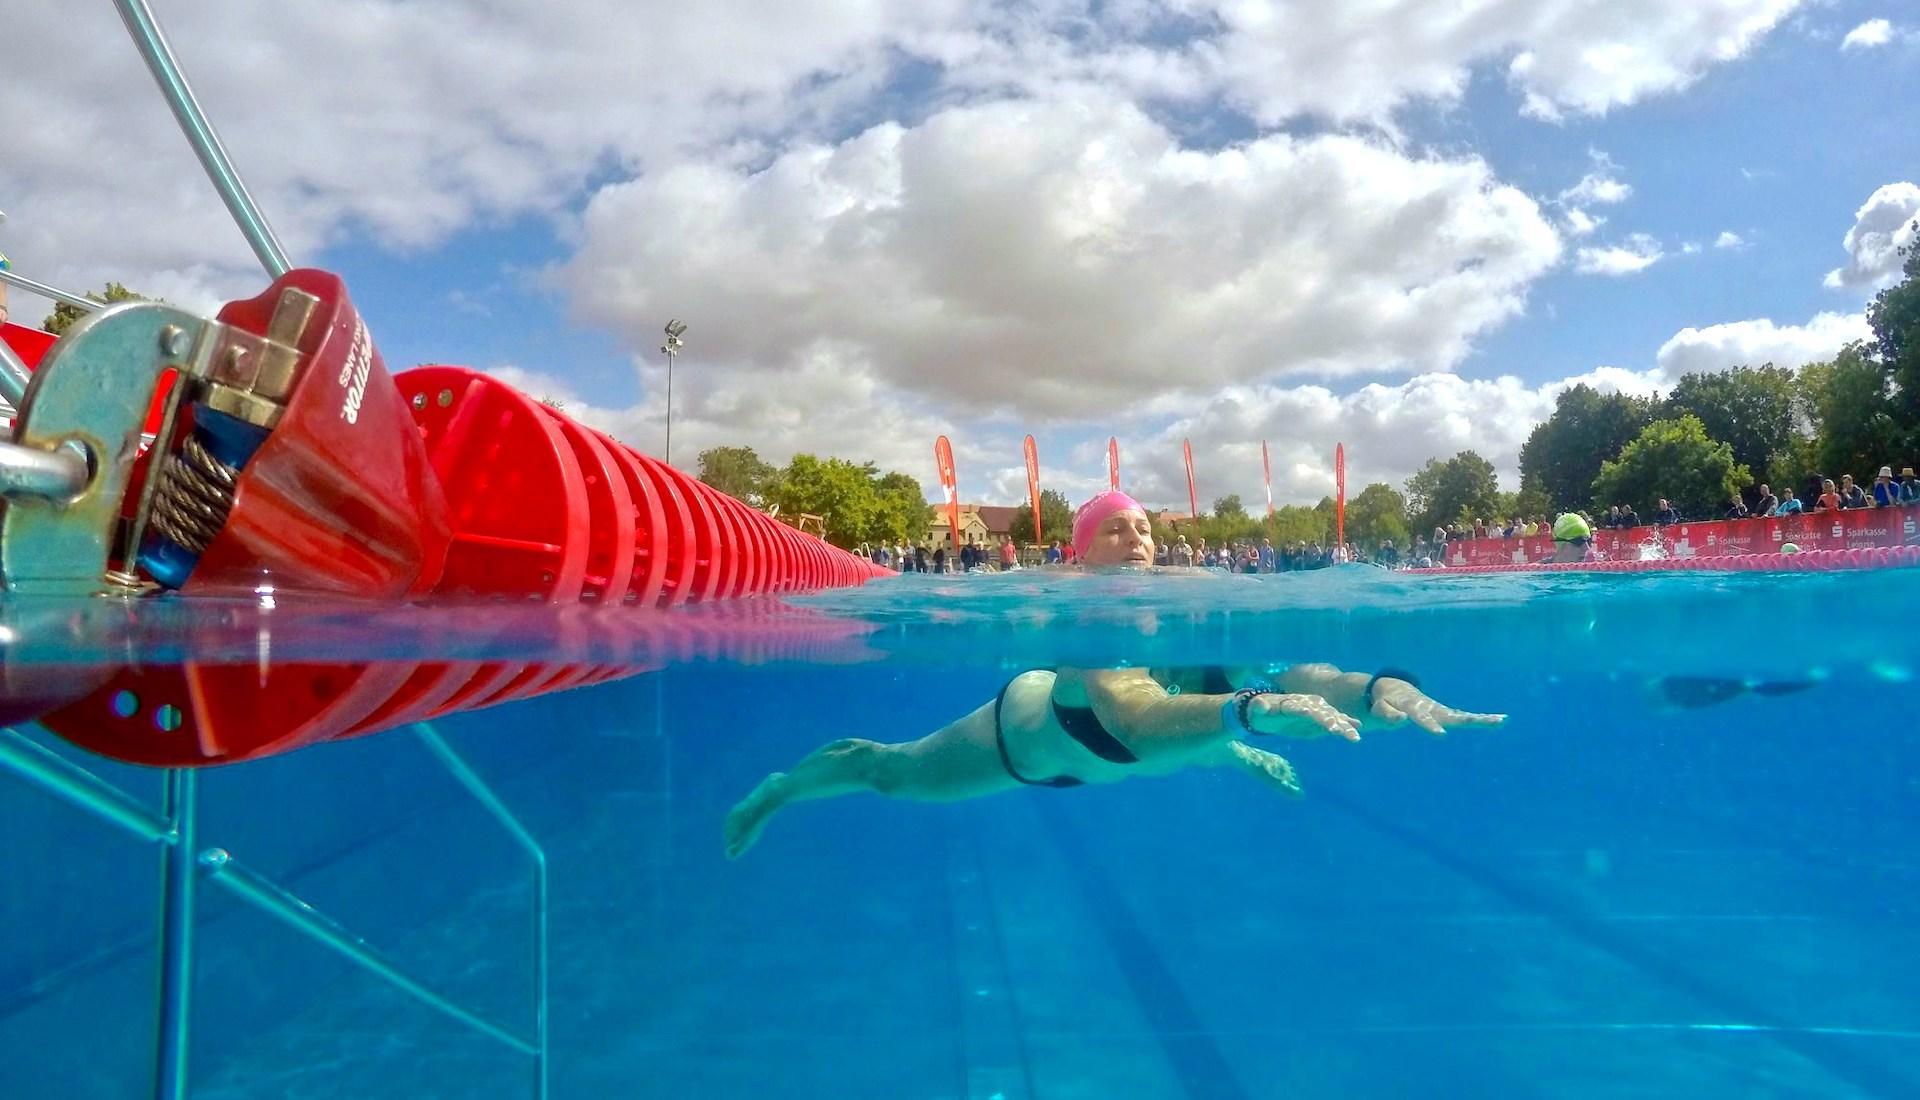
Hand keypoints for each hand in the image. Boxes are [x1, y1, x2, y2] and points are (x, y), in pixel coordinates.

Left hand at [1242, 692, 1359, 741]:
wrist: (1266, 709)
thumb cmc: (1260, 711)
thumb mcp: (1256, 709)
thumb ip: (1258, 707)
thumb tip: (1260, 705)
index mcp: (1291, 703)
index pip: (1304, 709)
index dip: (1315, 715)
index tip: (1326, 724)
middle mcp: (1306, 704)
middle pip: (1323, 712)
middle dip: (1335, 722)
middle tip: (1346, 734)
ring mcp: (1314, 708)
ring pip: (1332, 715)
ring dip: (1343, 725)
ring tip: (1355, 736)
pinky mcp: (1318, 716)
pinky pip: (1333, 718)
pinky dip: (1344, 721)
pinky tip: (1357, 726)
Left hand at [1367, 678, 1504, 735]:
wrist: (1394, 689)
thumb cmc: (1384, 702)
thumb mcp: (1380, 709)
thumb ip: (1388, 715)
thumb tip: (1402, 720)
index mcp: (1414, 707)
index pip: (1423, 719)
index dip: (1431, 726)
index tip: (1441, 734)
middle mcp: (1432, 708)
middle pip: (1452, 716)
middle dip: (1469, 720)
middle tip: (1485, 723)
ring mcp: (1441, 710)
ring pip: (1463, 716)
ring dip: (1482, 718)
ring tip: (1501, 720)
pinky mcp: (1446, 713)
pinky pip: (1465, 717)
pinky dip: (1481, 718)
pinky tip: (1500, 720)